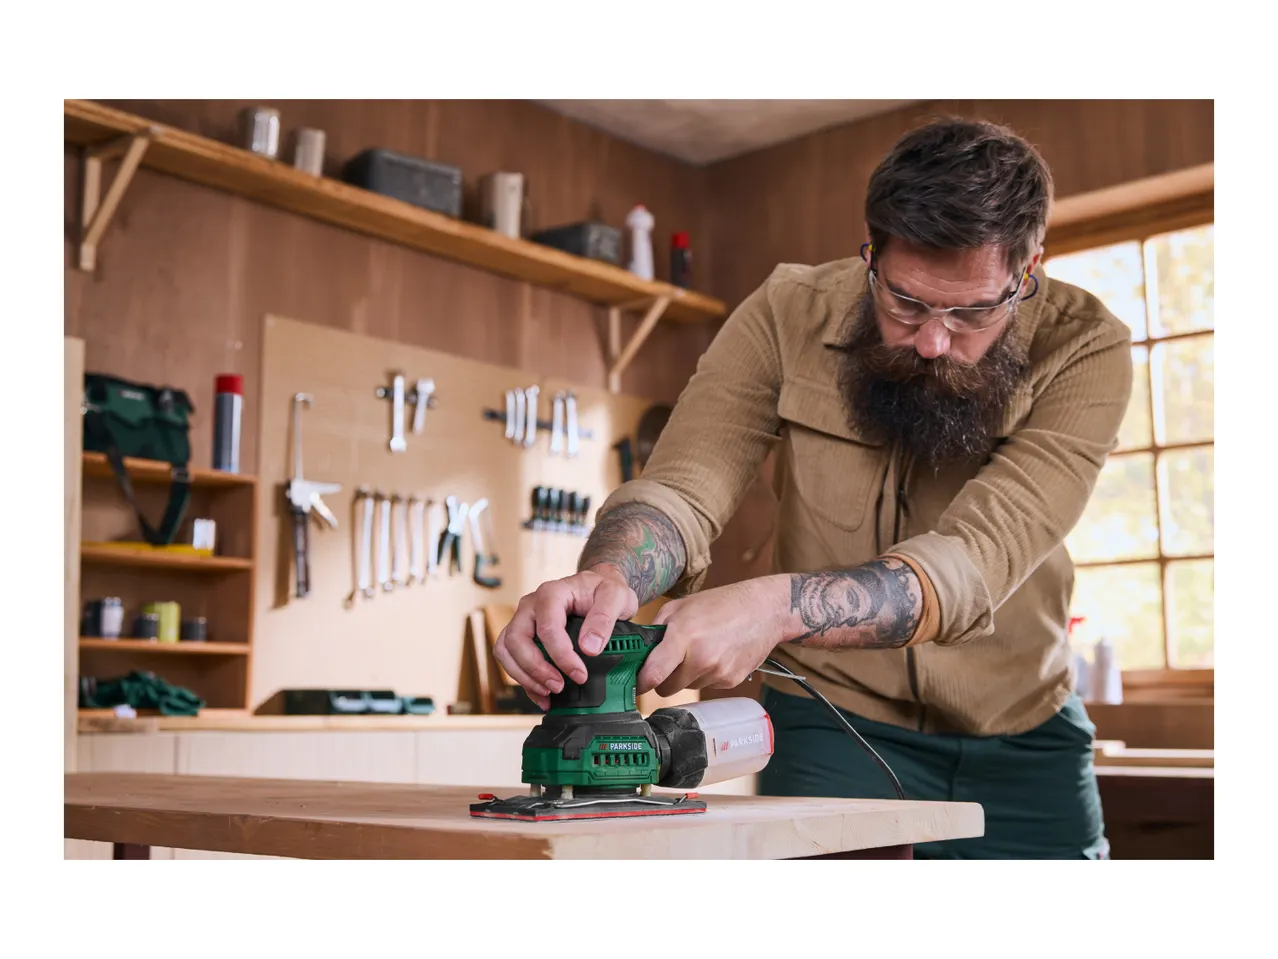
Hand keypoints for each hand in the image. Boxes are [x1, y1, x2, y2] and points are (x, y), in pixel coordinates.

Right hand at [493, 567, 638, 709]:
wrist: (598, 586)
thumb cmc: (604, 589)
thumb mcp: (615, 597)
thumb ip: (604, 619)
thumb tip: (589, 648)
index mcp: (552, 593)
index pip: (547, 627)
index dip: (561, 655)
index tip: (580, 674)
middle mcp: (531, 605)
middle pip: (517, 639)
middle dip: (535, 668)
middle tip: (558, 686)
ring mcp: (524, 619)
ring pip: (507, 650)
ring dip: (524, 675)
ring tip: (548, 693)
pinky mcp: (524, 634)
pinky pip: (511, 658)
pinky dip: (523, 679)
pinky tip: (542, 694)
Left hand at [638, 575, 789, 696]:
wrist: (764, 610)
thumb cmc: (721, 604)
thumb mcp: (681, 606)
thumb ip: (656, 629)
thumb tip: (637, 650)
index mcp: (684, 637)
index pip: (653, 675)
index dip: (640, 682)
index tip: (635, 682)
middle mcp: (701, 658)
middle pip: (667, 688)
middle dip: (664, 678)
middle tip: (671, 659)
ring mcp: (718, 672)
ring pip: (687, 687)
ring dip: (687, 675)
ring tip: (700, 650)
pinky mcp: (731, 681)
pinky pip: (706, 685)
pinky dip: (706, 675)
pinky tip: (716, 654)